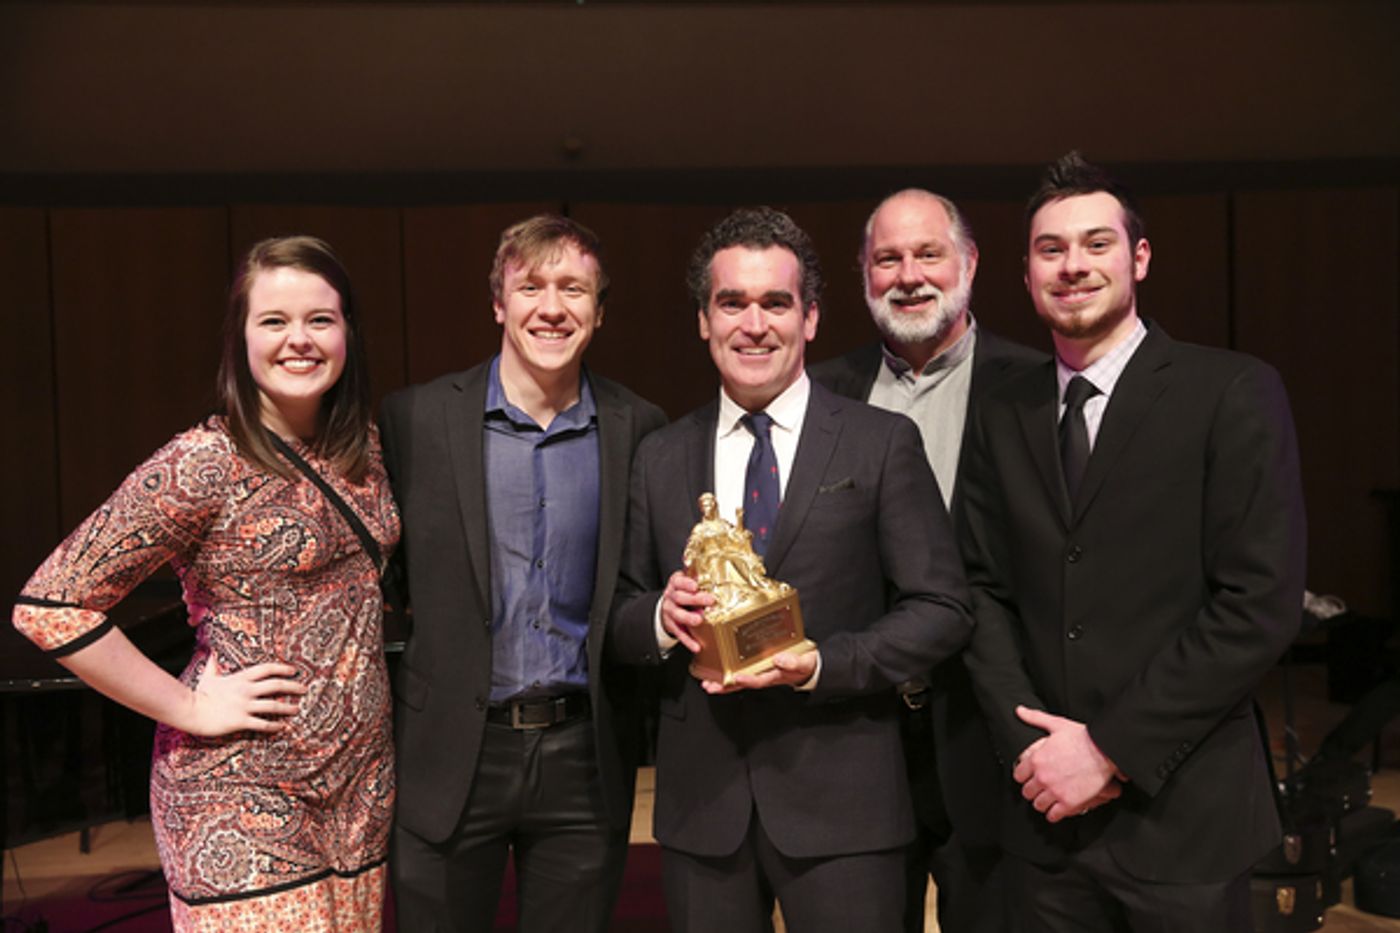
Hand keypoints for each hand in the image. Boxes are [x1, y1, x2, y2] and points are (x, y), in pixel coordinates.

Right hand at [184, 656, 306, 736]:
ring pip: (273, 705)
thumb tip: (213, 653)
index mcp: (240, 678)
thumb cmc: (199, 694)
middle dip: (292, 686)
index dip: (282, 668)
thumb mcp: (208, 676)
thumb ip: (214, 665)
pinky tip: (282, 727)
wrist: (190, 711)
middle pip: (276, 685)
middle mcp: (246, 690)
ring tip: (297, 709)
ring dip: (288, 707)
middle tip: (304, 689)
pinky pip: (263, 724)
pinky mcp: (241, 721)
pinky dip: (274, 725)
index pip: (267, 669)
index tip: (294, 671)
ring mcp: (244, 706)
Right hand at [660, 571, 712, 653]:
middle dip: (694, 599)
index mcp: (675, 584)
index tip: (696, 585)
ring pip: (677, 615)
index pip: (678, 581)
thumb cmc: (684, 591)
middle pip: (679, 597)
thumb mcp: (686, 580)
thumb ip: (695, 573)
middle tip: (709, 600)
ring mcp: (669, 612)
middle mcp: (670, 597)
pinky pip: (679, 633)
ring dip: (688, 618)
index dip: (686, 583)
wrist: (668, 606)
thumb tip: (704, 559)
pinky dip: (688, 640)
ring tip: (699, 621)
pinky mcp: (671, 625)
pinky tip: (696, 646)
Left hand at [701, 650, 818, 694]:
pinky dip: (728, 673)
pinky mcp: (758, 668)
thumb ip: (792, 662)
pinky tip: (717, 672)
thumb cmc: (805, 665)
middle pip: (742, 684)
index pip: (759, 680)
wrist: (809, 666)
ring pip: (738, 680)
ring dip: (723, 682)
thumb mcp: (803, 663)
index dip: (747, 680)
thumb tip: (778, 659)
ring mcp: (760, 673)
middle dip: (725, 686)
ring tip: (707, 683)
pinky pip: (741, 671)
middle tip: (710, 686)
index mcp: (775, 676)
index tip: (736, 677)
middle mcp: (764, 676)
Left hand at [1012, 705, 1121, 822]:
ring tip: (1047, 799)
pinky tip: (1055, 810)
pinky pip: (1053, 815)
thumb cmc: (1083, 737)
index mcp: (1037, 759)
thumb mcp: (1056, 724)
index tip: (1028, 777)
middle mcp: (1042, 777)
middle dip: (1032, 790)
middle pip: (1027, 792)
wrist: (1104, 751)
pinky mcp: (1069, 802)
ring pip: (1038, 805)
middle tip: (1038, 789)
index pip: (1018, 775)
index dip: (1023, 776)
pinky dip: (1053, 814)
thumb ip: (1035, 718)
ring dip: (1041, 803)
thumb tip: (1020, 711)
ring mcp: (1055, 791)